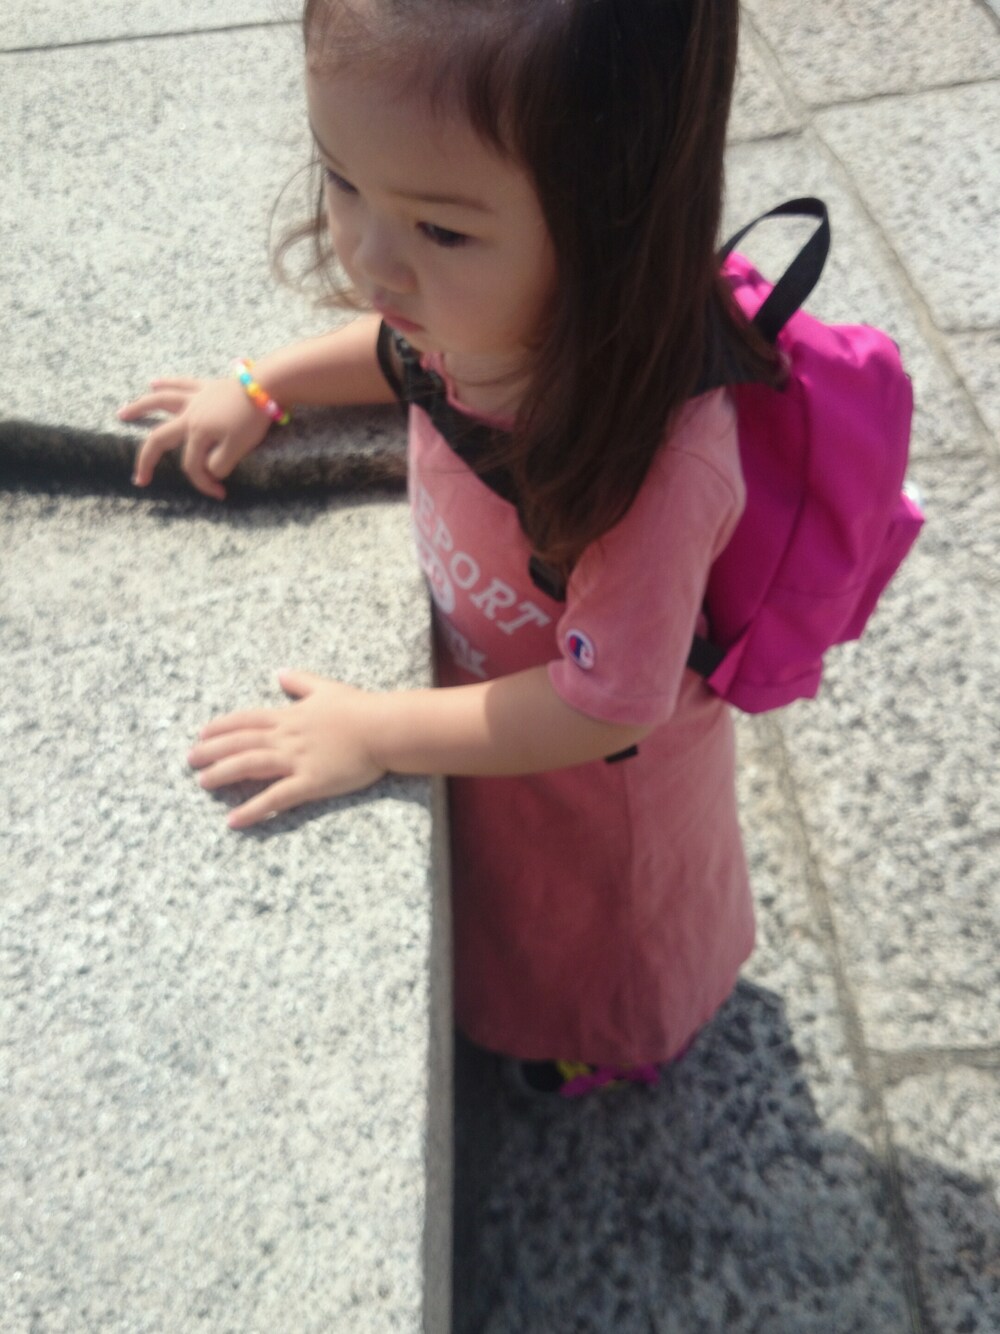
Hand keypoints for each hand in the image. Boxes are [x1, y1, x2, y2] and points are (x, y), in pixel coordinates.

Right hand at [118, 376, 272, 499]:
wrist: (267, 386)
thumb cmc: (253, 418)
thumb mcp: (239, 448)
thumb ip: (220, 464)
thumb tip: (209, 470)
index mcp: (198, 432)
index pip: (193, 465)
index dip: (204, 483)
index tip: (221, 494)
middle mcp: (189, 415)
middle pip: (160, 438)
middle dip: (147, 461)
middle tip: (139, 479)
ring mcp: (195, 398)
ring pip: (160, 402)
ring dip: (139, 408)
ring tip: (122, 413)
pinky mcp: (205, 387)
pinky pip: (180, 384)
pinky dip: (166, 383)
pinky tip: (154, 382)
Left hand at [188, 671, 386, 828]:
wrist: (383, 729)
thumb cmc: (359, 708)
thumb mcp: (326, 688)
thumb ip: (301, 682)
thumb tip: (281, 673)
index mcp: (289, 715)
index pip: (246, 720)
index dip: (222, 727)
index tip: (202, 734)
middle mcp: (286, 737)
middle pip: (240, 742)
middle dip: (212, 751)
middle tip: (190, 760)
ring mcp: (296, 760)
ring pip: (250, 765)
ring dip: (223, 774)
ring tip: (203, 783)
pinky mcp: (310, 782)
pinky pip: (275, 797)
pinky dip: (252, 809)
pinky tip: (234, 820)